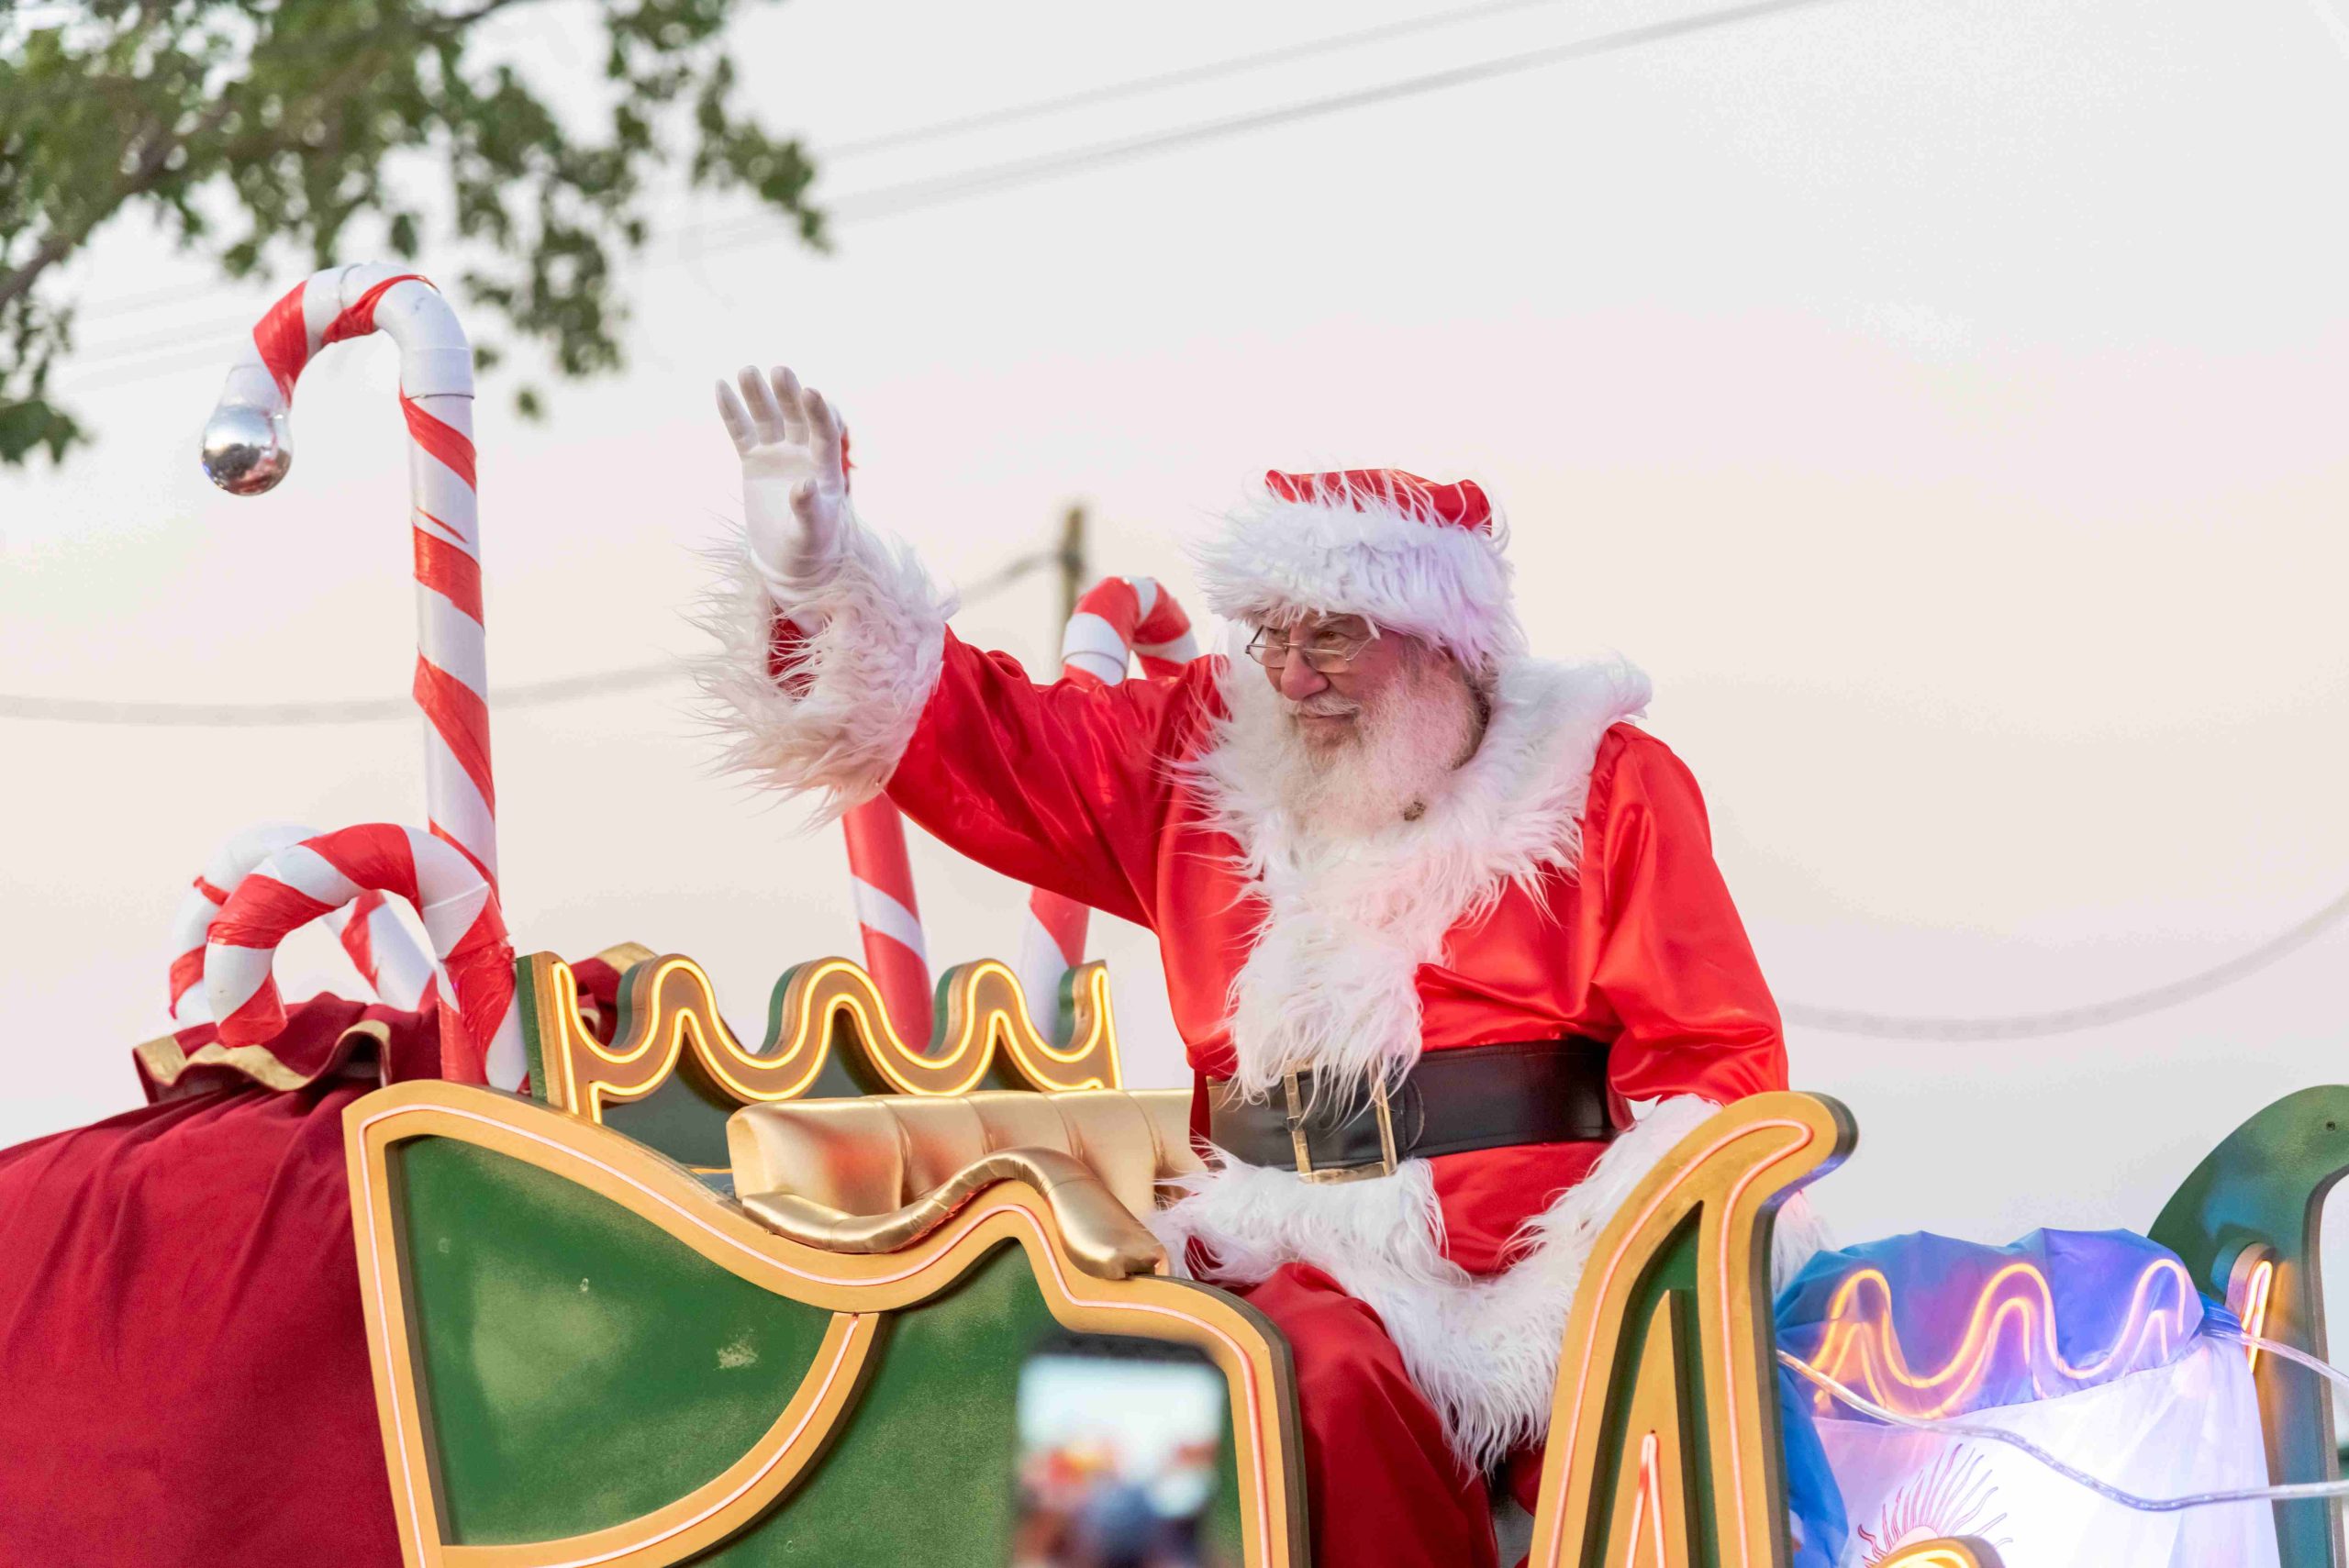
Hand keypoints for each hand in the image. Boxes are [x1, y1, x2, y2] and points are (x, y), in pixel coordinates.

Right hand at [715, 364, 847, 587]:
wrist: (790, 557)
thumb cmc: (810, 545)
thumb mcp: (811, 531)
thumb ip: (809, 509)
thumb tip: (805, 486)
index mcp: (826, 467)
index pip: (825, 433)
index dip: (819, 413)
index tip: (811, 391)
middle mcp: (803, 453)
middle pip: (795, 418)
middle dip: (788, 395)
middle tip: (779, 370)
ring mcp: (777, 454)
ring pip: (767, 419)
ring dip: (757, 395)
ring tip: (746, 370)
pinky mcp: (754, 460)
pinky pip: (741, 432)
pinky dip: (732, 412)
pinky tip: (720, 386)